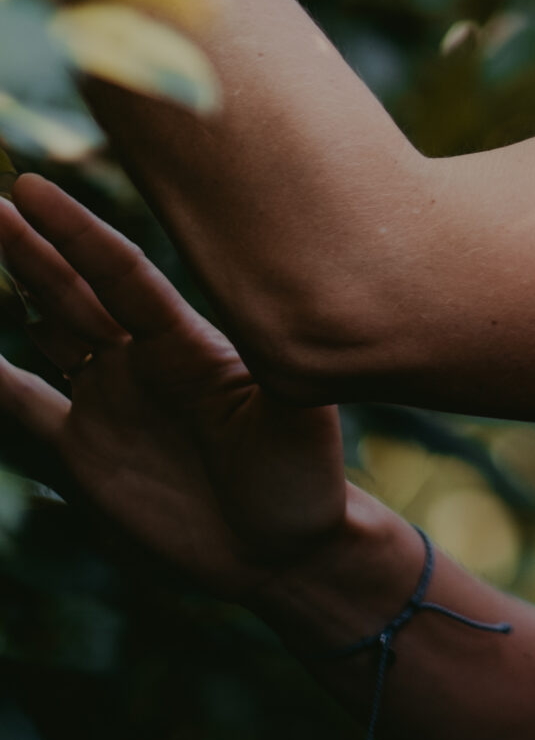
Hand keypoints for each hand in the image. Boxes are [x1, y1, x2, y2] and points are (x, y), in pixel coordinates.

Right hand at [0, 175, 348, 601]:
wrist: (280, 550)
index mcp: (187, 342)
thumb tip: (284, 325)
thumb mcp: (300, 423)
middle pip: (77, 289)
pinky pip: (27, 405)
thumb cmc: (301, 479)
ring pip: (51, 328)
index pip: (122, 274)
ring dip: (18, 285)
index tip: (32, 189)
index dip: (77, 233)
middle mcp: (143, 360)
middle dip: (34, 244)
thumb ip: (283, 376)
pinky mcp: (85, 449)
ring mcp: (111, 398)